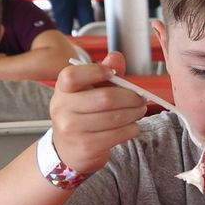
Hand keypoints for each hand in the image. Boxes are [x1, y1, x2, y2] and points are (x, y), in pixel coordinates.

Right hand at [47, 52, 148, 172]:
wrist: (69, 147)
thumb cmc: (84, 112)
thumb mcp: (91, 89)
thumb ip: (104, 71)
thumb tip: (116, 57)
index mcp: (63, 89)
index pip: (73, 76)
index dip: (96, 71)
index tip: (113, 74)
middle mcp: (62, 108)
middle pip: (105, 98)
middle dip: (131, 97)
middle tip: (142, 98)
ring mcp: (72, 130)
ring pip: (115, 118)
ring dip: (135, 113)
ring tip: (139, 110)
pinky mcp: (86, 147)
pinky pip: (118, 134)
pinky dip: (132, 129)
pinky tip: (132, 126)